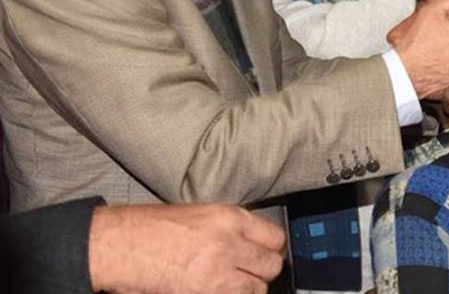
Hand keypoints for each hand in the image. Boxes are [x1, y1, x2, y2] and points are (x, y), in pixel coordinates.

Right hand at [89, 203, 285, 293]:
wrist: (119, 245)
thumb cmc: (152, 227)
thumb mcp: (200, 215)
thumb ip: (230, 228)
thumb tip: (251, 243)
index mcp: (230, 218)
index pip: (275, 238)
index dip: (270, 249)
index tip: (263, 253)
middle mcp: (229, 244)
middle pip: (271, 266)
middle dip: (262, 271)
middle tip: (249, 273)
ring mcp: (217, 274)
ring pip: (256, 290)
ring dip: (248, 289)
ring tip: (232, 285)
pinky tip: (217, 291)